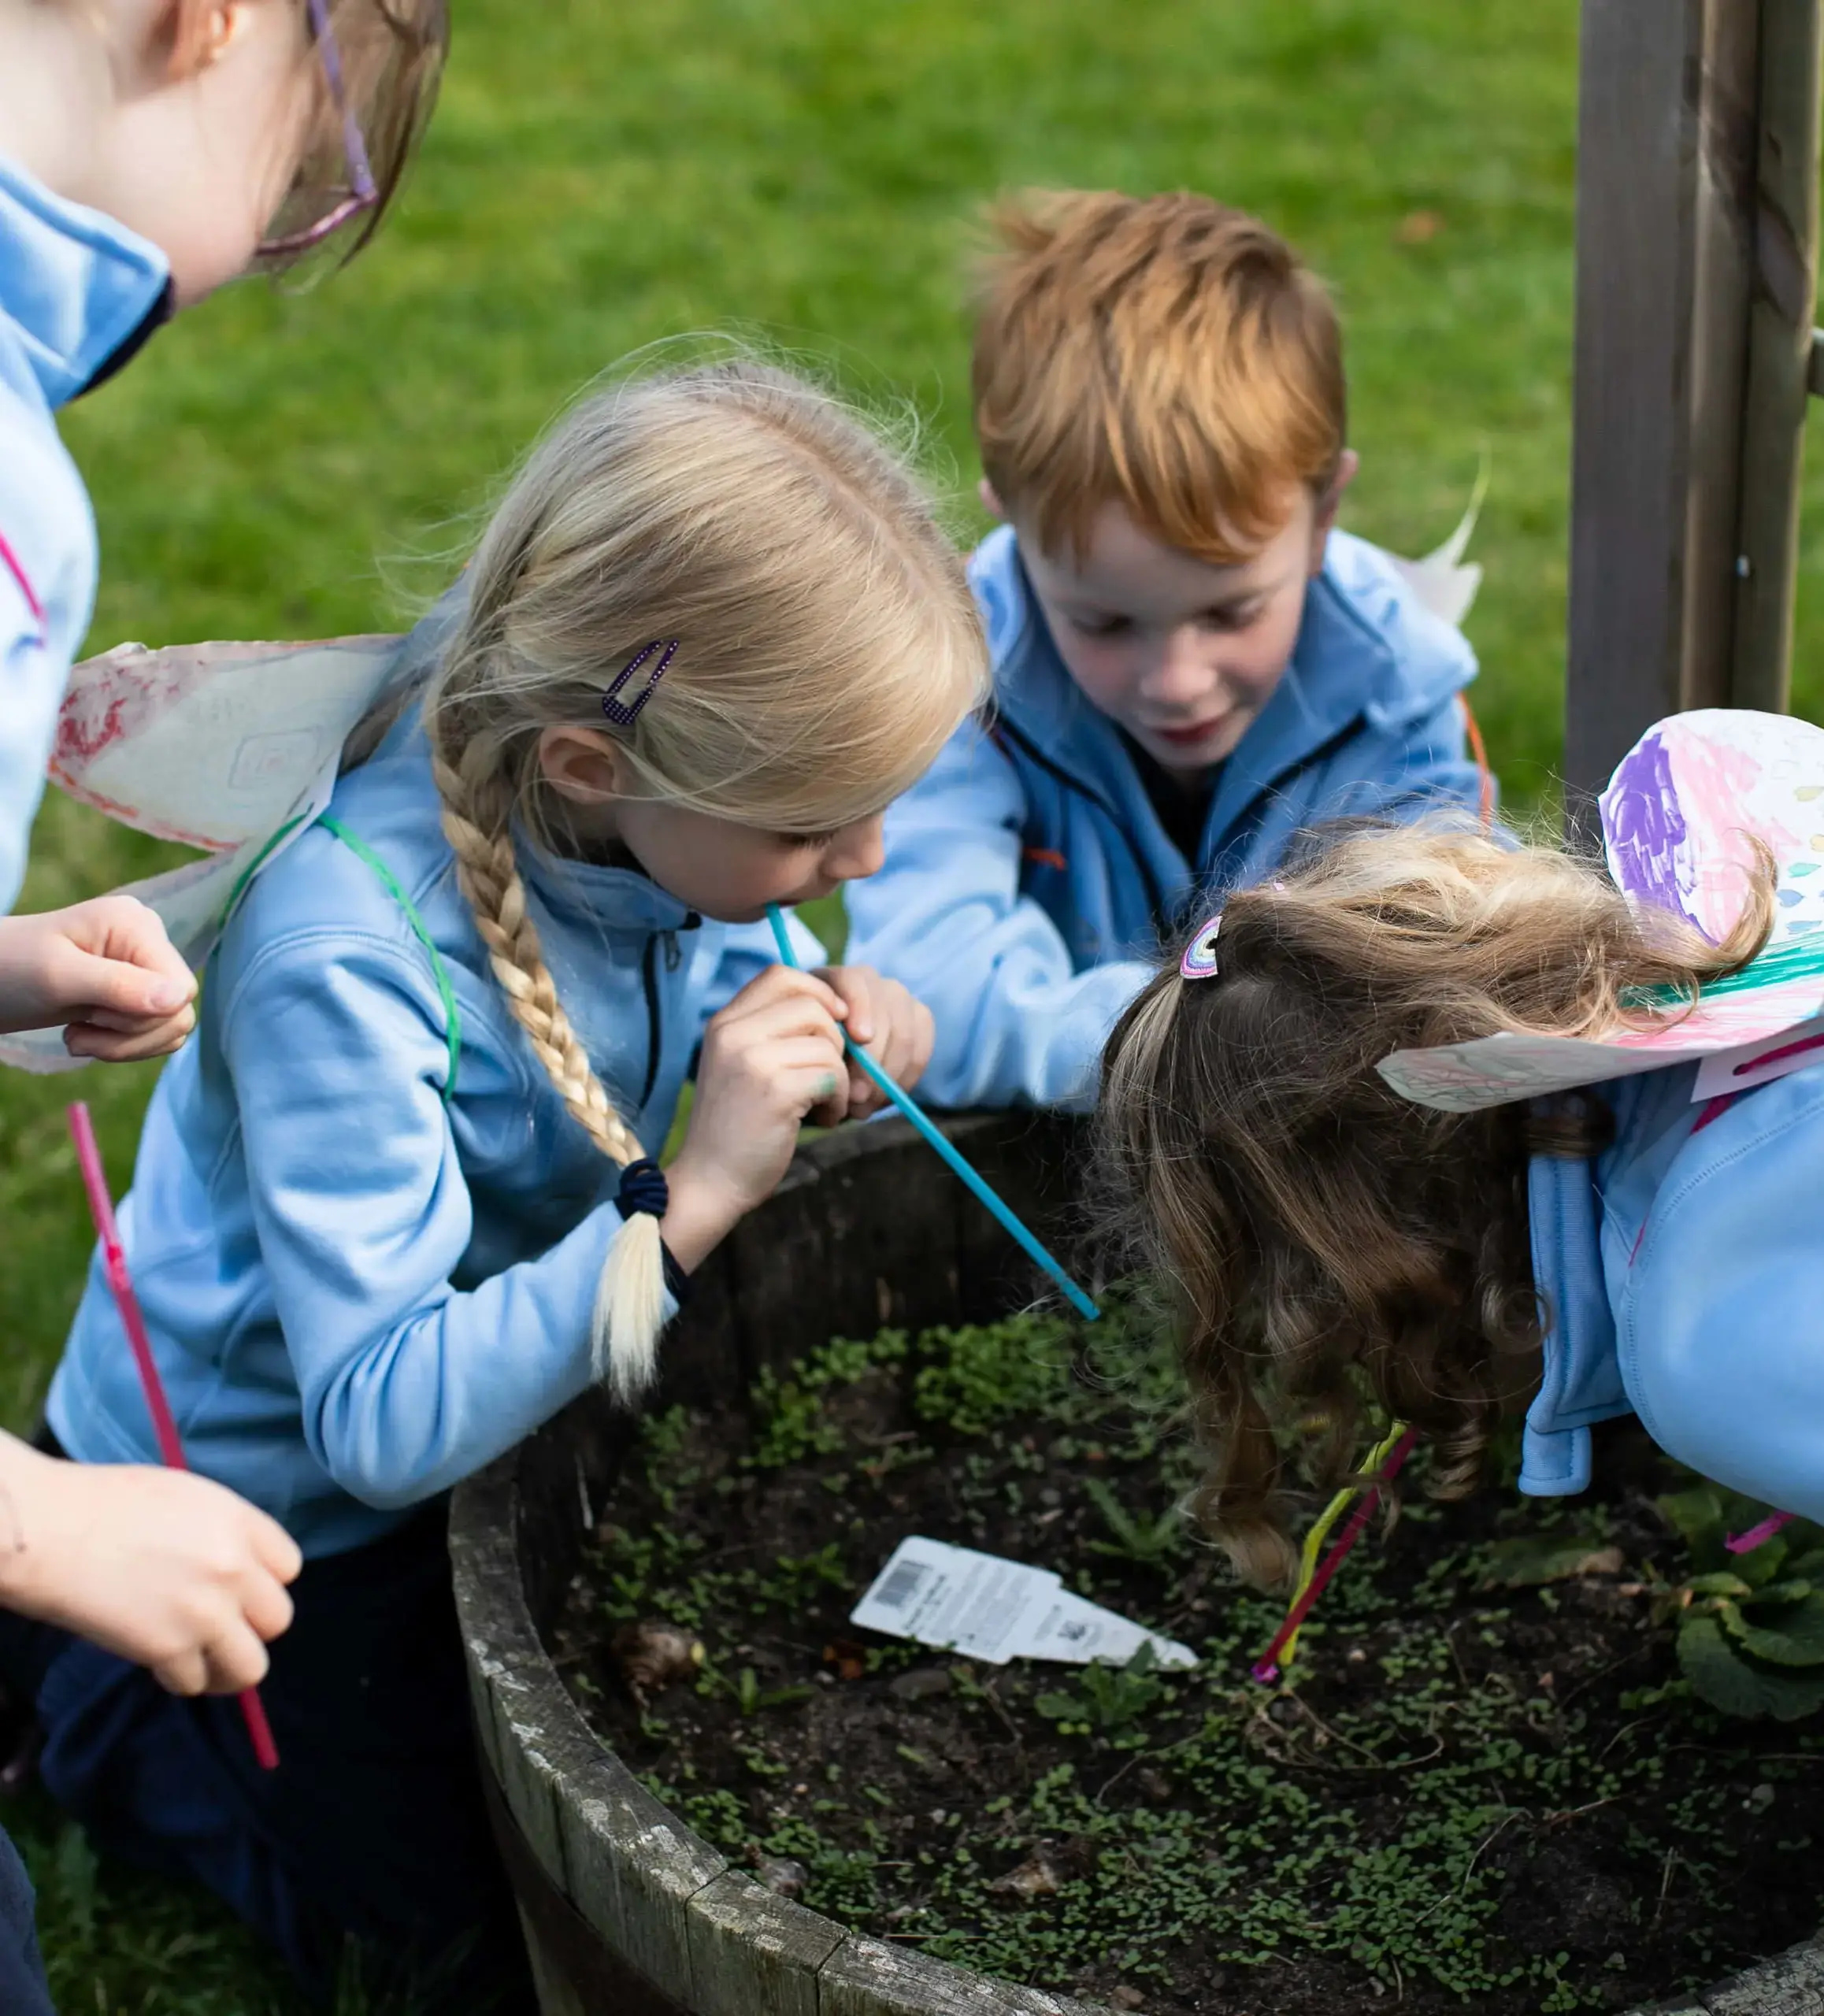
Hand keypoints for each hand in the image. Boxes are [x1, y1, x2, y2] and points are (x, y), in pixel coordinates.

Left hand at [0, 898, 195, 1059]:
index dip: (143, 1015)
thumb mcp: (58, 977)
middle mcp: (148, 942)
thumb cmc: (10, 968)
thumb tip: (180, 999)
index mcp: (136, 925)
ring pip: (171, 1026)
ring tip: (77, 1035)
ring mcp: (143, 967)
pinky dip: (124, 1045)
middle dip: (129, 1035)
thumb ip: (119, 986)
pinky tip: (88, 1032)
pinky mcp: (136, 991)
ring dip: (124, 1045)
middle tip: (78, 1030)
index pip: (181, 988)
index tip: (91, 1012)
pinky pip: (158, 1032)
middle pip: (178, 1010)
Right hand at [0, 1436, 299, 1695]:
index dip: (263, 1583)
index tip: (239, 1592)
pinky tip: (157, 1662)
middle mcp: (234, 1567)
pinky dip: (179, 1678)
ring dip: (227, 1668)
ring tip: (201, 1662)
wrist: (51, 1529)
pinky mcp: (169, 1648)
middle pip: (278, 1619)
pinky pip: (195, 1682)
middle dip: (249, 1628)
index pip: (289, 1567)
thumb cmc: (104, 1503)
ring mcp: (206, 1611)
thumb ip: (222, 1534)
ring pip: (251, 1666)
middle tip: (217, 1629)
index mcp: (239, 1522)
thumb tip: (238, 1571)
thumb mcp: (186, 1498)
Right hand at [661, 965, 848, 1269]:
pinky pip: (833, 1076)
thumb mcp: (745, 1065)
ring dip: (840, 1078)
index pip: (782, 975)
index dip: (820, 992)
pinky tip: (819, 1119)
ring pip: (828, 1043)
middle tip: (831, 1077)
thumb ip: (775, 1032)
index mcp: (725, 1022)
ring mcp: (751, 1059)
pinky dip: (838, 1100)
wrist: (711, 1181)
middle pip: (814, 1005)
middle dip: (838, 1041)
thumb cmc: (739, 1126)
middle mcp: (733, 1032)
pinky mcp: (774, 1089)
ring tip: (821, 1105)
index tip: (837, 1023)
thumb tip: (841, 1009)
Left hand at [813, 965, 934, 1118]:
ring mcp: (897, 999)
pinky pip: (922, 1049)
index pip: (855, 981)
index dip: (861, 1006)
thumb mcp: (800, 1052)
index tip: (860, 1038)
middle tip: (855, 1096)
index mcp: (833, 980)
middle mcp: (869, 982)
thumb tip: (841, 1070)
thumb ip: (814, 1050)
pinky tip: (884, 1099)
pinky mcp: (919, 1020)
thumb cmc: (805, 1059)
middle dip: (874, 1055)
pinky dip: (905, 1079)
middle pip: (886, 1007)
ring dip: (888, 1074)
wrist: (823, 1070)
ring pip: (907, 1031)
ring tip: (864, 1106)